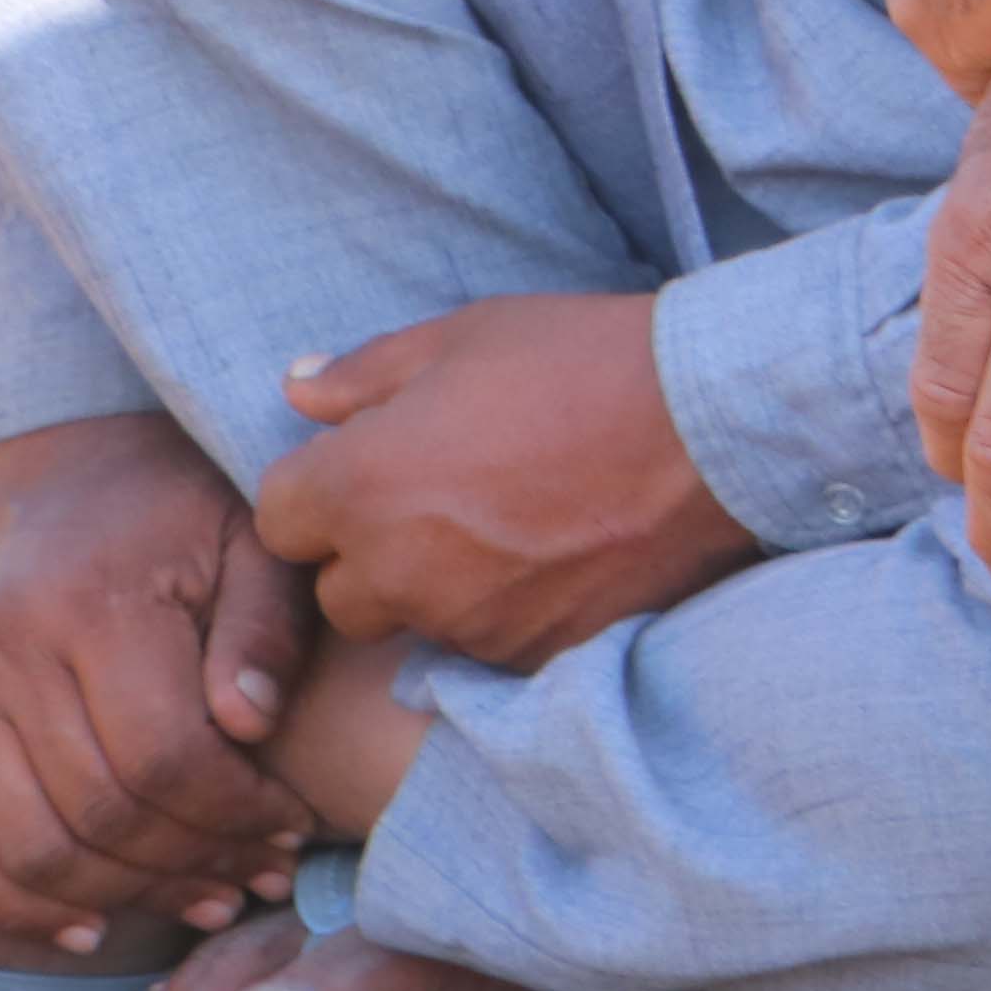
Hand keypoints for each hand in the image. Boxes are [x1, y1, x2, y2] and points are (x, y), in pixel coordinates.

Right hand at [0, 411, 320, 943]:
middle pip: (98, 813)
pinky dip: (11, 908)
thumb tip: (252, 724)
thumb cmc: (186, 516)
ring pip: (28, 849)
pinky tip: (86, 930)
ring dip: (123, 898)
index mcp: (88, 603)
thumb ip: (264, 629)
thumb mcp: (255, 542)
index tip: (294, 825)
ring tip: (204, 900)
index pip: (164, 755)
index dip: (236, 812)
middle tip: (260, 877)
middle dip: (193, 862)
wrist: (78, 481)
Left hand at [250, 292, 761, 664]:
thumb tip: (298, 388)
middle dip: (370, 552)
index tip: (370, 465)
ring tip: (511, 523)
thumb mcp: (468, 335)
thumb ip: (367, 372)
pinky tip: (555, 555)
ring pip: (413, 622)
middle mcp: (398, 571)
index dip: (318, 489)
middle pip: (336, 591)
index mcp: (364, 485)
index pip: (278, 519)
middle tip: (444, 498)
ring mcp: (465, 623)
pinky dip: (504, 610)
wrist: (711, 425)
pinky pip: (486, 645)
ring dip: (437, 586)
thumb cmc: (584, 361)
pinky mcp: (529, 655)